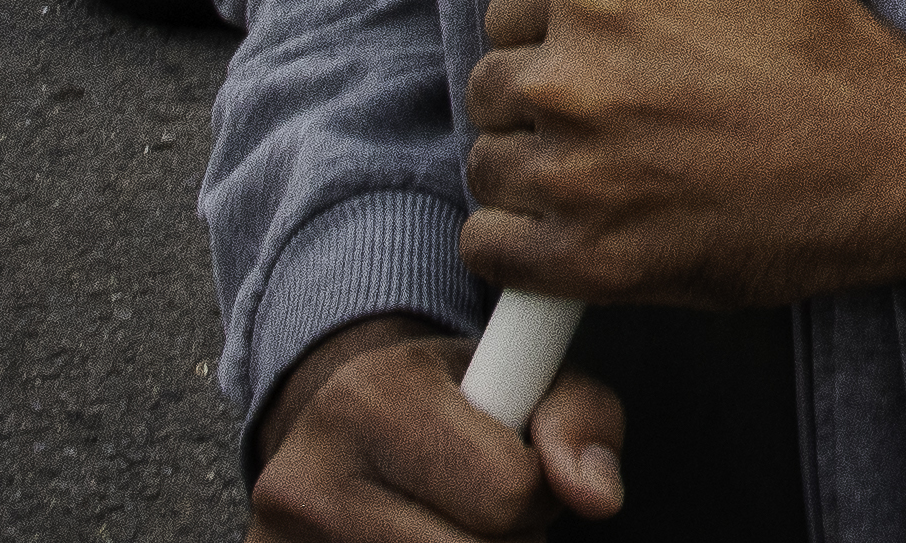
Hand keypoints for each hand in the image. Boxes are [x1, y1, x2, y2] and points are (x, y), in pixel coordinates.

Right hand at [247, 317, 624, 535]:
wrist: (338, 431)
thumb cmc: (450, 406)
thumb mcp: (527, 380)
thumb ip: (581, 421)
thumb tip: (598, 497)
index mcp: (371, 397)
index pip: (509, 497)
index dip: (538, 497)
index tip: (517, 475)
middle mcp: (307, 476)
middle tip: (484, 517)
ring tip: (451, 531)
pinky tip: (415, 541)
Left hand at [462, 0, 905, 311]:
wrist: (884, 157)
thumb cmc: (819, 41)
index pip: (506, 14)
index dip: (553, 35)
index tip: (599, 57)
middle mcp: (573, 82)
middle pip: (490, 91)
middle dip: (540, 101)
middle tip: (608, 114)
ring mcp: (576, 176)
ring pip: (487, 169)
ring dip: (531, 171)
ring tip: (605, 168)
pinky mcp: (588, 260)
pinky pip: (489, 249)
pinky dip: (518, 243)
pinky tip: (577, 223)